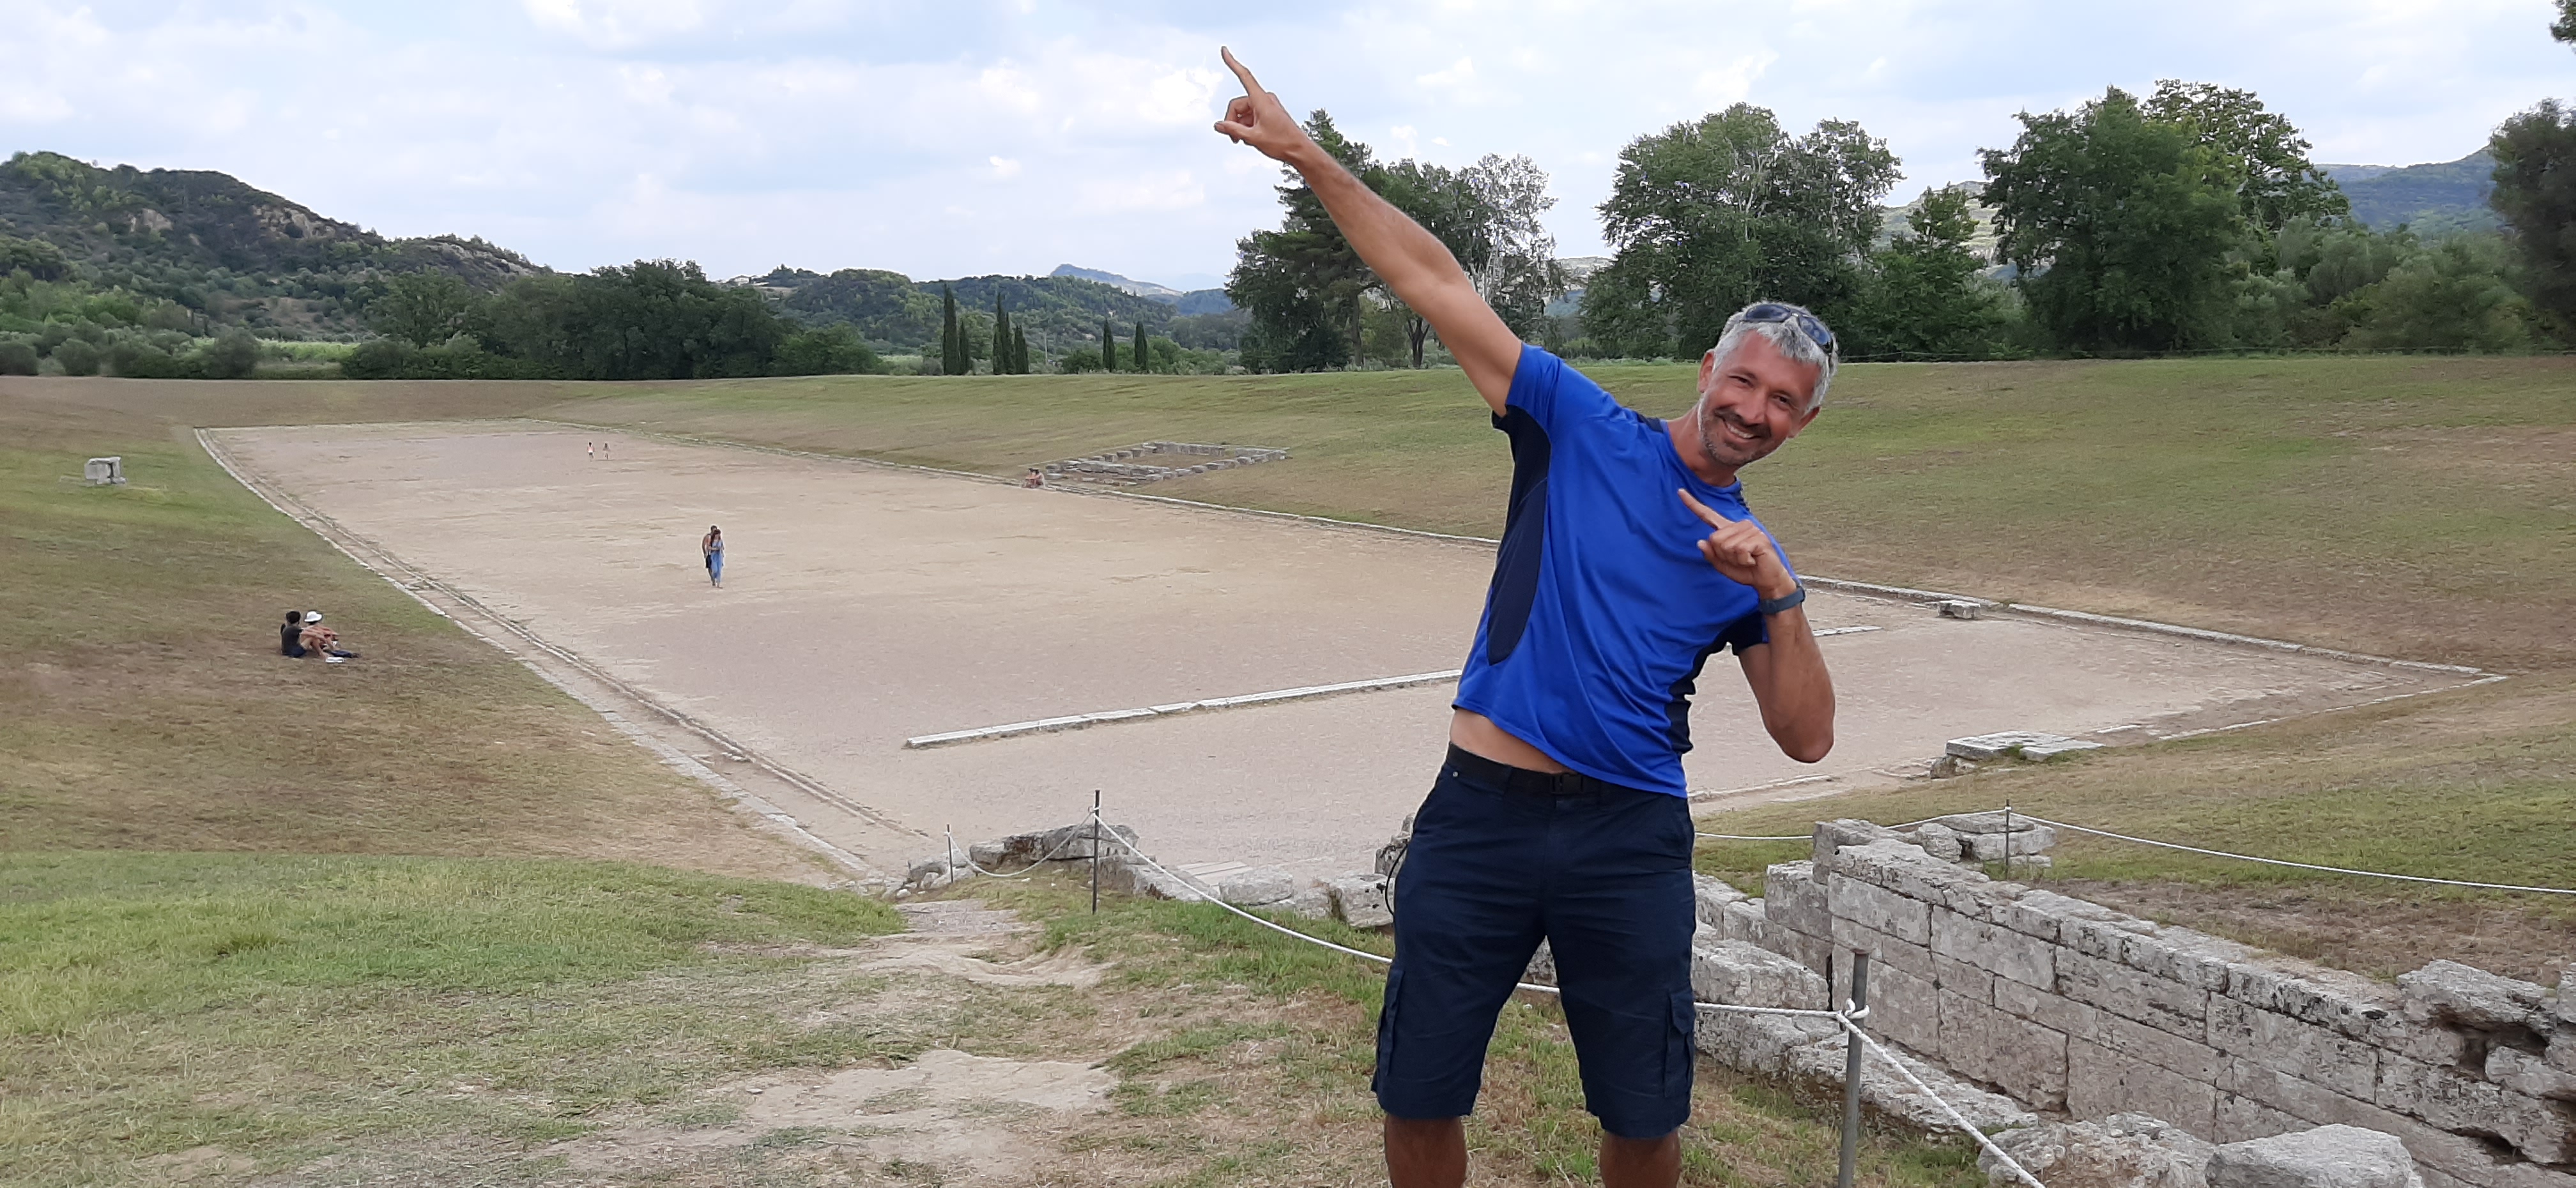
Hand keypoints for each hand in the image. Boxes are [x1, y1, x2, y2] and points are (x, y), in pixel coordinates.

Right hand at [1211, 48, 1312, 164]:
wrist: (1299, 150)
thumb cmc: (1282, 142)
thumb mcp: (1253, 137)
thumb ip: (1232, 130)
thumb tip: (1218, 125)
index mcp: (1261, 100)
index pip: (1244, 76)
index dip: (1232, 62)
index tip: (1224, 50)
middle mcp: (1264, 99)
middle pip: (1238, 105)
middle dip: (1233, 121)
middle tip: (1234, 138)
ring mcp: (1267, 105)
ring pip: (1244, 112)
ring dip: (1240, 125)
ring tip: (1245, 140)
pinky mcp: (1269, 112)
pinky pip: (1251, 115)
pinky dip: (1247, 125)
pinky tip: (1251, 137)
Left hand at [1678, 488, 1796, 599]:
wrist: (1766, 580)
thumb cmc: (1745, 570)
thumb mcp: (1722, 565)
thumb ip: (1711, 555)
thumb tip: (1701, 542)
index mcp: (1727, 530)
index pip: (1707, 515)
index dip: (1692, 504)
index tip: (1679, 491)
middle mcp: (1739, 526)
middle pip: (1715, 539)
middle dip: (1723, 555)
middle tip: (1738, 559)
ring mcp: (1750, 530)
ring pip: (1726, 546)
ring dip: (1734, 559)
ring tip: (1747, 559)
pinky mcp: (1758, 537)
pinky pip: (1739, 550)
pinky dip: (1743, 560)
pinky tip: (1753, 559)